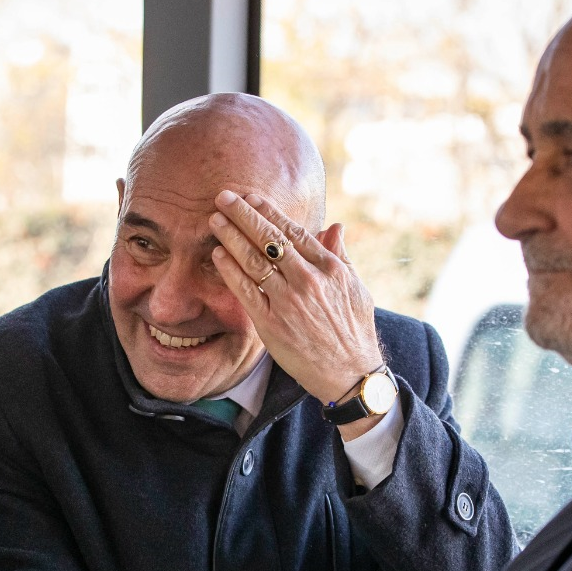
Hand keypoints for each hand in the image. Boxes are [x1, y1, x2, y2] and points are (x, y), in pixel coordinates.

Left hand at [208, 191, 385, 439]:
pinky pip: (245, 291)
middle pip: (270, 239)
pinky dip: (230, 270)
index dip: (269, 211)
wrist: (350, 373)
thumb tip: (335, 227)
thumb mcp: (356, 289)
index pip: (294, 231)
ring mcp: (288, 302)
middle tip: (223, 197)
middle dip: (244, 214)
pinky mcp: (272, 324)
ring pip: (254, 260)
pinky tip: (218, 254)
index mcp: (330, 268)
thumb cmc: (354, 331)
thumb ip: (340, 256)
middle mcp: (308, 280)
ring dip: (231, 236)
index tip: (251, 197)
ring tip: (215, 219)